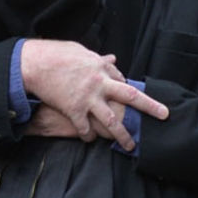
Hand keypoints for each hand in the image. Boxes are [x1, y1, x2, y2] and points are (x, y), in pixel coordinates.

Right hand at [20, 40, 168, 150]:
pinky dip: (89, 136)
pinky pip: (86, 129)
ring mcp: (88, 98)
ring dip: (122, 136)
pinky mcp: (74, 110)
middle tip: (164, 115)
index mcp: (102, 68)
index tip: (132, 97)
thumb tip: (112, 59)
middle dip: (149, 107)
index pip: (122, 81)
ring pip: (112, 121)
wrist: (34, 63)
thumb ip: (98, 59)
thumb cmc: (55, 54)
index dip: (127, 91)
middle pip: (131, 97)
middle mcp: (100, 83)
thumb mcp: (80, 51)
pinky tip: (91, 140)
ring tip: (131, 146)